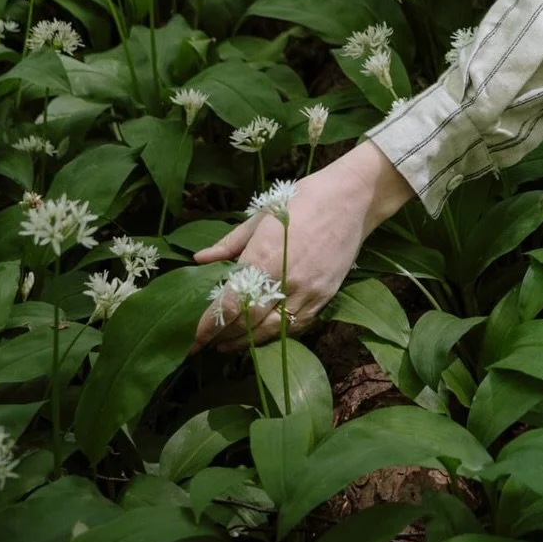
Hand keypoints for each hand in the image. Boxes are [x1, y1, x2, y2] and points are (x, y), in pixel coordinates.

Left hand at [189, 142, 413, 351]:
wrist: (351, 197)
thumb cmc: (302, 199)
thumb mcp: (262, 214)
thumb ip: (230, 242)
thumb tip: (199, 259)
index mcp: (263, 255)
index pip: (230, 304)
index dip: (207, 327)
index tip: (191, 340)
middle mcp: (285, 278)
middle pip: (247, 322)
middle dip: (222, 336)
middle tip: (204, 344)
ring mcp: (308, 290)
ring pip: (272, 330)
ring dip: (247, 341)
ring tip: (228, 344)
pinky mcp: (325, 295)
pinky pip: (297, 325)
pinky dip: (277, 334)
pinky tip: (263, 335)